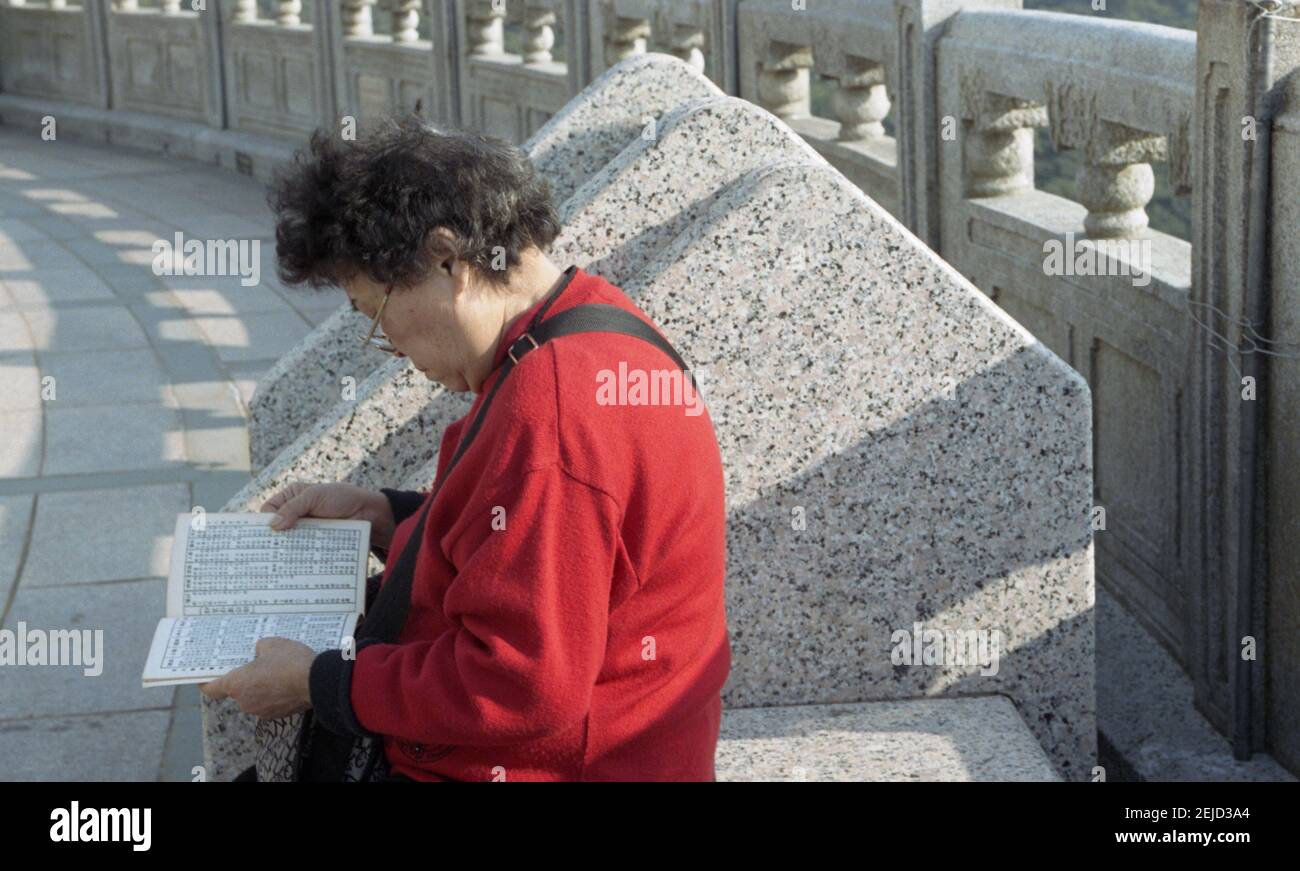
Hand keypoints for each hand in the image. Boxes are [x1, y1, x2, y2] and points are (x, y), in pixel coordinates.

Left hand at [199, 637, 314, 718]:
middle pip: (237, 691)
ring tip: (277, 672)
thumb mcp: (272, 644)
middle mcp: (245, 701)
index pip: (212, 689)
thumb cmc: (289, 661)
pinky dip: (275, 694)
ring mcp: (262, 711)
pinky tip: (288, 682)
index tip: (203, 678)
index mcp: (236, 684)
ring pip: (255, 697)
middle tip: (255, 665)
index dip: (206, 683)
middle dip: (244, 679)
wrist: (318, 682)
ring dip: (261, 687)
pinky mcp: (279, 714)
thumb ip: (259, 648)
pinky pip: (271, 702)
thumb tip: (260, 653)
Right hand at [261, 481, 395, 549]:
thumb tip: (273, 525)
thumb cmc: (343, 498)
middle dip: (271, 538)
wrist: (369, 513)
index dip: (264, 520)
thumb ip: (293, 508)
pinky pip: (300, 550)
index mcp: (292, 496)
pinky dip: (296, 556)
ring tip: (276, 562)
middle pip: (276, 527)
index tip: (262, 534)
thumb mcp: (315, 496)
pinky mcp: (314, 543)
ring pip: (287, 541)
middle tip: (265, 552)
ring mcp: (305, 529)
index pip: (269, 509)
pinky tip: (292, 565)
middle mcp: (295, 513)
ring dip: (283, 549)